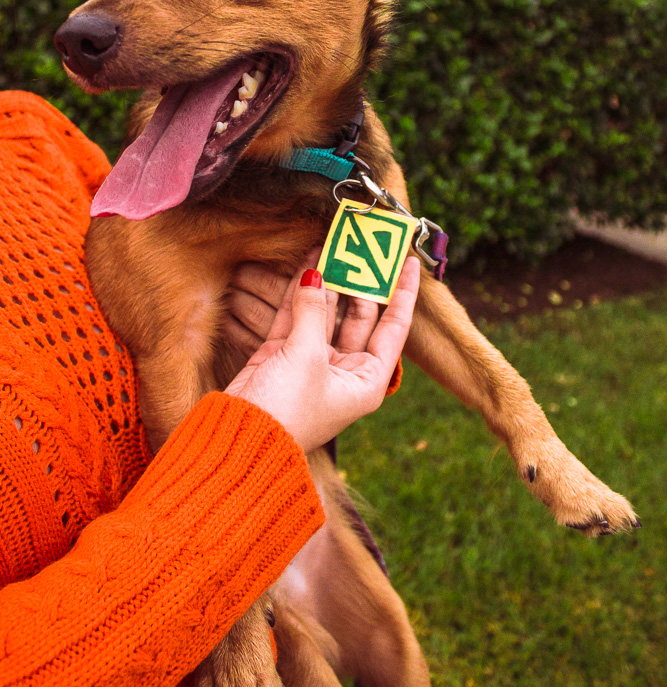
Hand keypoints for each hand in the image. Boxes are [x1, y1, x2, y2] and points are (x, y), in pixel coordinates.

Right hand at [226, 257, 419, 453]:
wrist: (238, 441)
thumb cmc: (286, 411)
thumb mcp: (307, 357)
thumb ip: (313, 311)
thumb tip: (316, 274)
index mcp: (366, 381)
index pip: (394, 328)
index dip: (402, 294)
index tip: (408, 262)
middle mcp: (344, 371)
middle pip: (359, 317)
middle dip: (359, 283)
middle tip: (361, 247)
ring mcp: (312, 363)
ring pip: (326, 313)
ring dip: (329, 282)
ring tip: (333, 245)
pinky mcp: (282, 356)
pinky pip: (297, 316)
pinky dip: (300, 291)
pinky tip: (308, 262)